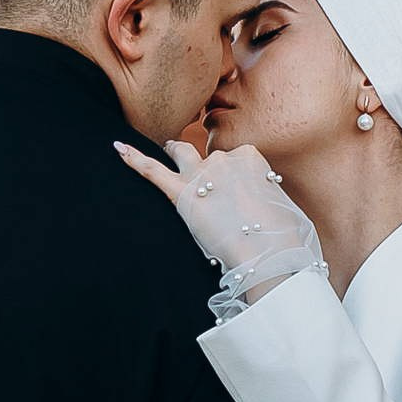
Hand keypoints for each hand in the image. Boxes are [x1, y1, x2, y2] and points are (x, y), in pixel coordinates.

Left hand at [116, 139, 322, 298]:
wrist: (271, 253)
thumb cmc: (283, 237)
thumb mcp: (283, 208)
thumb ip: (269, 198)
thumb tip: (269, 208)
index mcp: (251, 158)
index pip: (236, 159)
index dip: (234, 177)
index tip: (239, 195)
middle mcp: (224, 159)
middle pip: (210, 157)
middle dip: (206, 167)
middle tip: (204, 180)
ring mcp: (201, 175)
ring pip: (181, 153)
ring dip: (174, 151)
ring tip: (165, 148)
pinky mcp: (182, 194)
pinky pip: (152, 170)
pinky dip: (133, 158)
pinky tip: (118, 148)